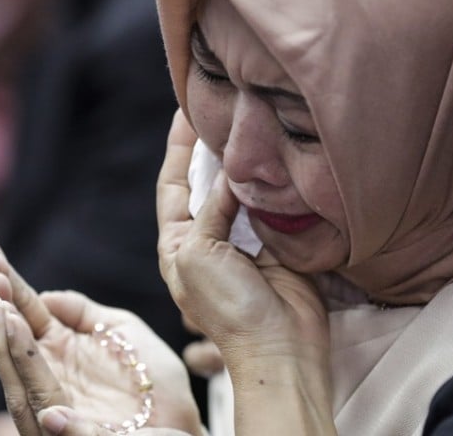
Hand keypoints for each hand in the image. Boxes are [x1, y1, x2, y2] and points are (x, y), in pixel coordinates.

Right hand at [0, 238, 203, 435]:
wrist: (182, 423)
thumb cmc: (151, 379)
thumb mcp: (120, 330)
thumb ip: (83, 311)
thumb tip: (43, 295)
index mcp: (59, 346)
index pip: (24, 308)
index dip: (5, 279)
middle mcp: (47, 374)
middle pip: (10, 337)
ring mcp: (56, 406)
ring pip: (21, 377)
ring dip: (9, 343)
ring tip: (3, 308)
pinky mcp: (78, 434)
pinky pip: (57, 418)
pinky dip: (46, 399)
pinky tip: (33, 369)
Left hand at [156, 111, 329, 370]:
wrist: (280, 347)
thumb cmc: (228, 308)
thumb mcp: (198, 253)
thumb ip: (209, 209)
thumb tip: (231, 171)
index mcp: (178, 243)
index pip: (172, 183)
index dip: (178, 147)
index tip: (186, 109)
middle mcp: (208, 237)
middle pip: (206, 180)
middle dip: (212, 146)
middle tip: (222, 106)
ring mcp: (244, 239)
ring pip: (240, 187)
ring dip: (243, 160)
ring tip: (249, 123)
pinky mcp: (276, 241)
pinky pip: (270, 200)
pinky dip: (271, 179)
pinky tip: (275, 155)